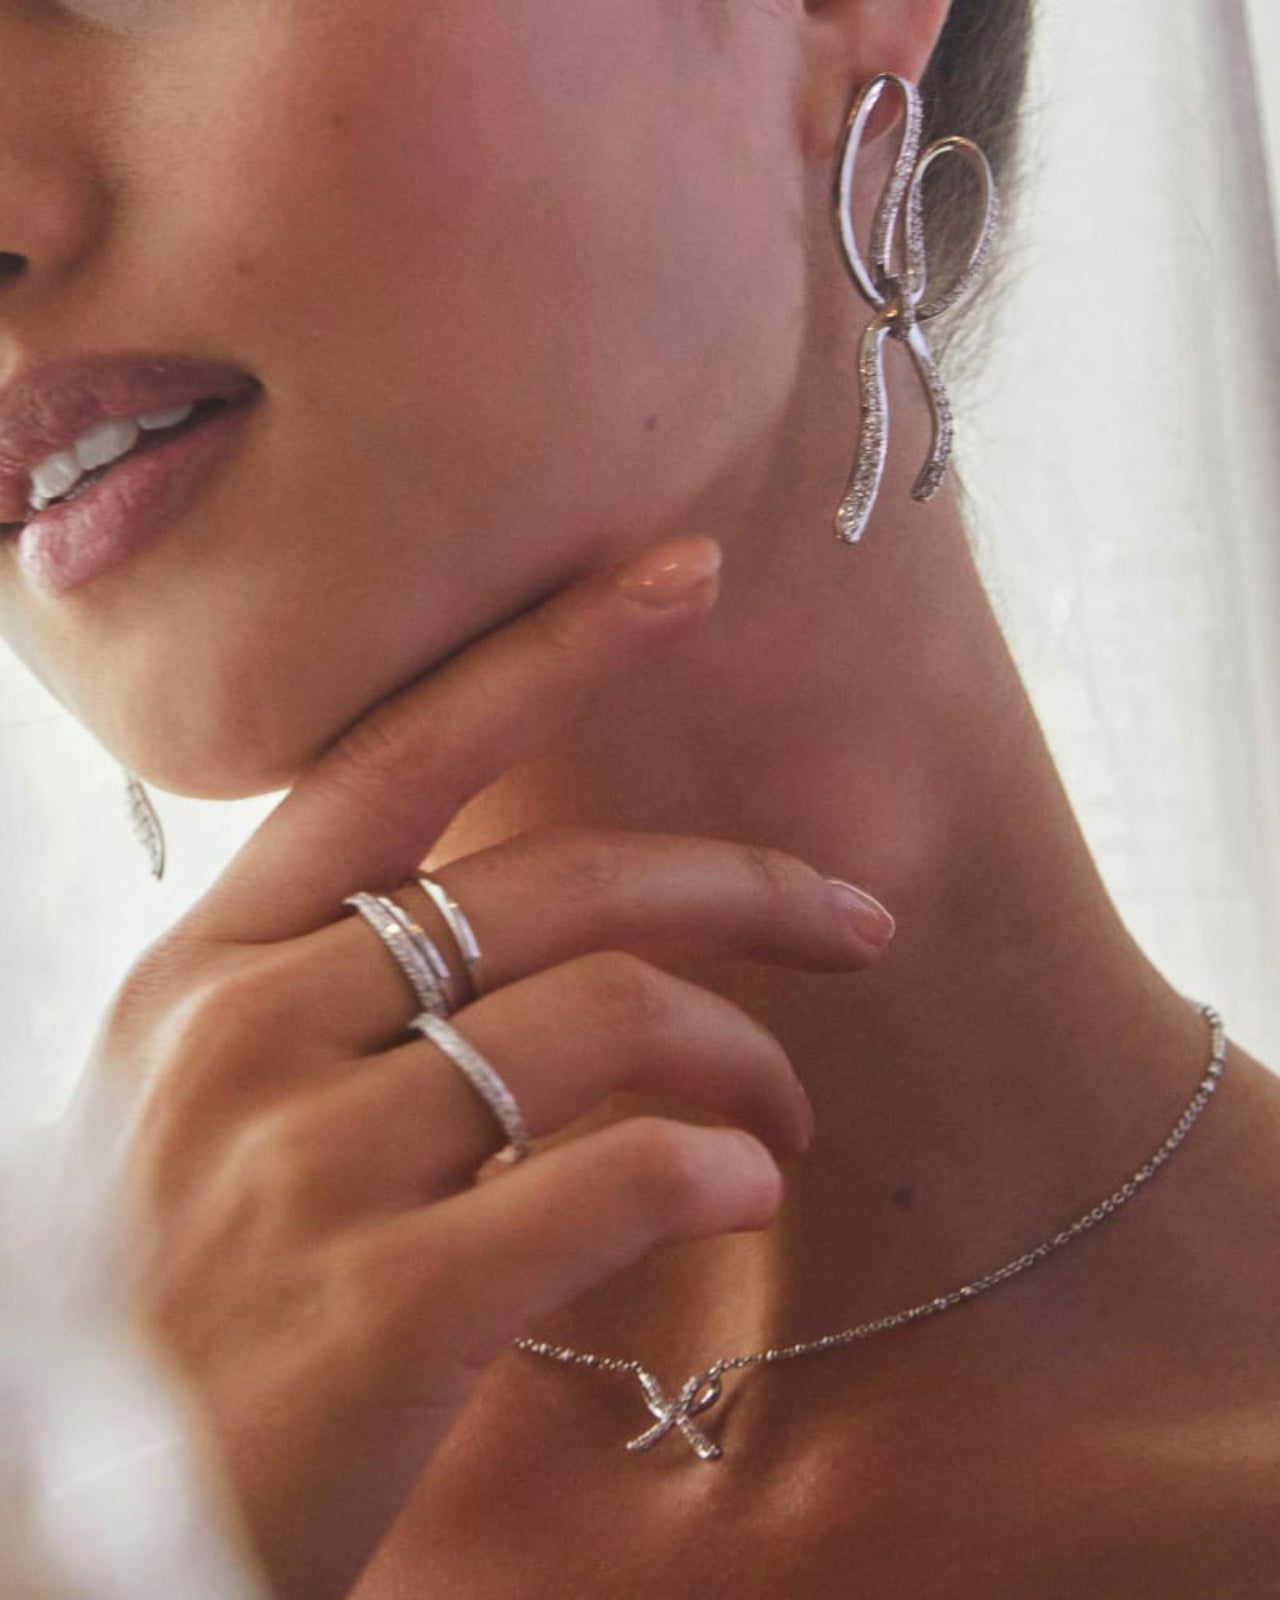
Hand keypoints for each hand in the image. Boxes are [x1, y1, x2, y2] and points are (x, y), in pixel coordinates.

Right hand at [71, 536, 893, 1599]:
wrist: (67, 1528)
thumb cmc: (160, 1296)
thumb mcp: (188, 1099)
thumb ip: (315, 988)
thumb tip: (500, 924)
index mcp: (207, 963)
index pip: (397, 755)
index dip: (550, 652)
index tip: (679, 574)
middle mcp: (248, 1033)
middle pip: (561, 887)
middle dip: (742, 888)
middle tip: (855, 923)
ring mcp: (308, 1169)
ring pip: (606, 1021)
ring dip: (743, 1056)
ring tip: (787, 1116)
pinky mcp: (380, 1313)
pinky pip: (610, 1183)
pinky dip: (712, 1169)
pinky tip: (741, 1188)